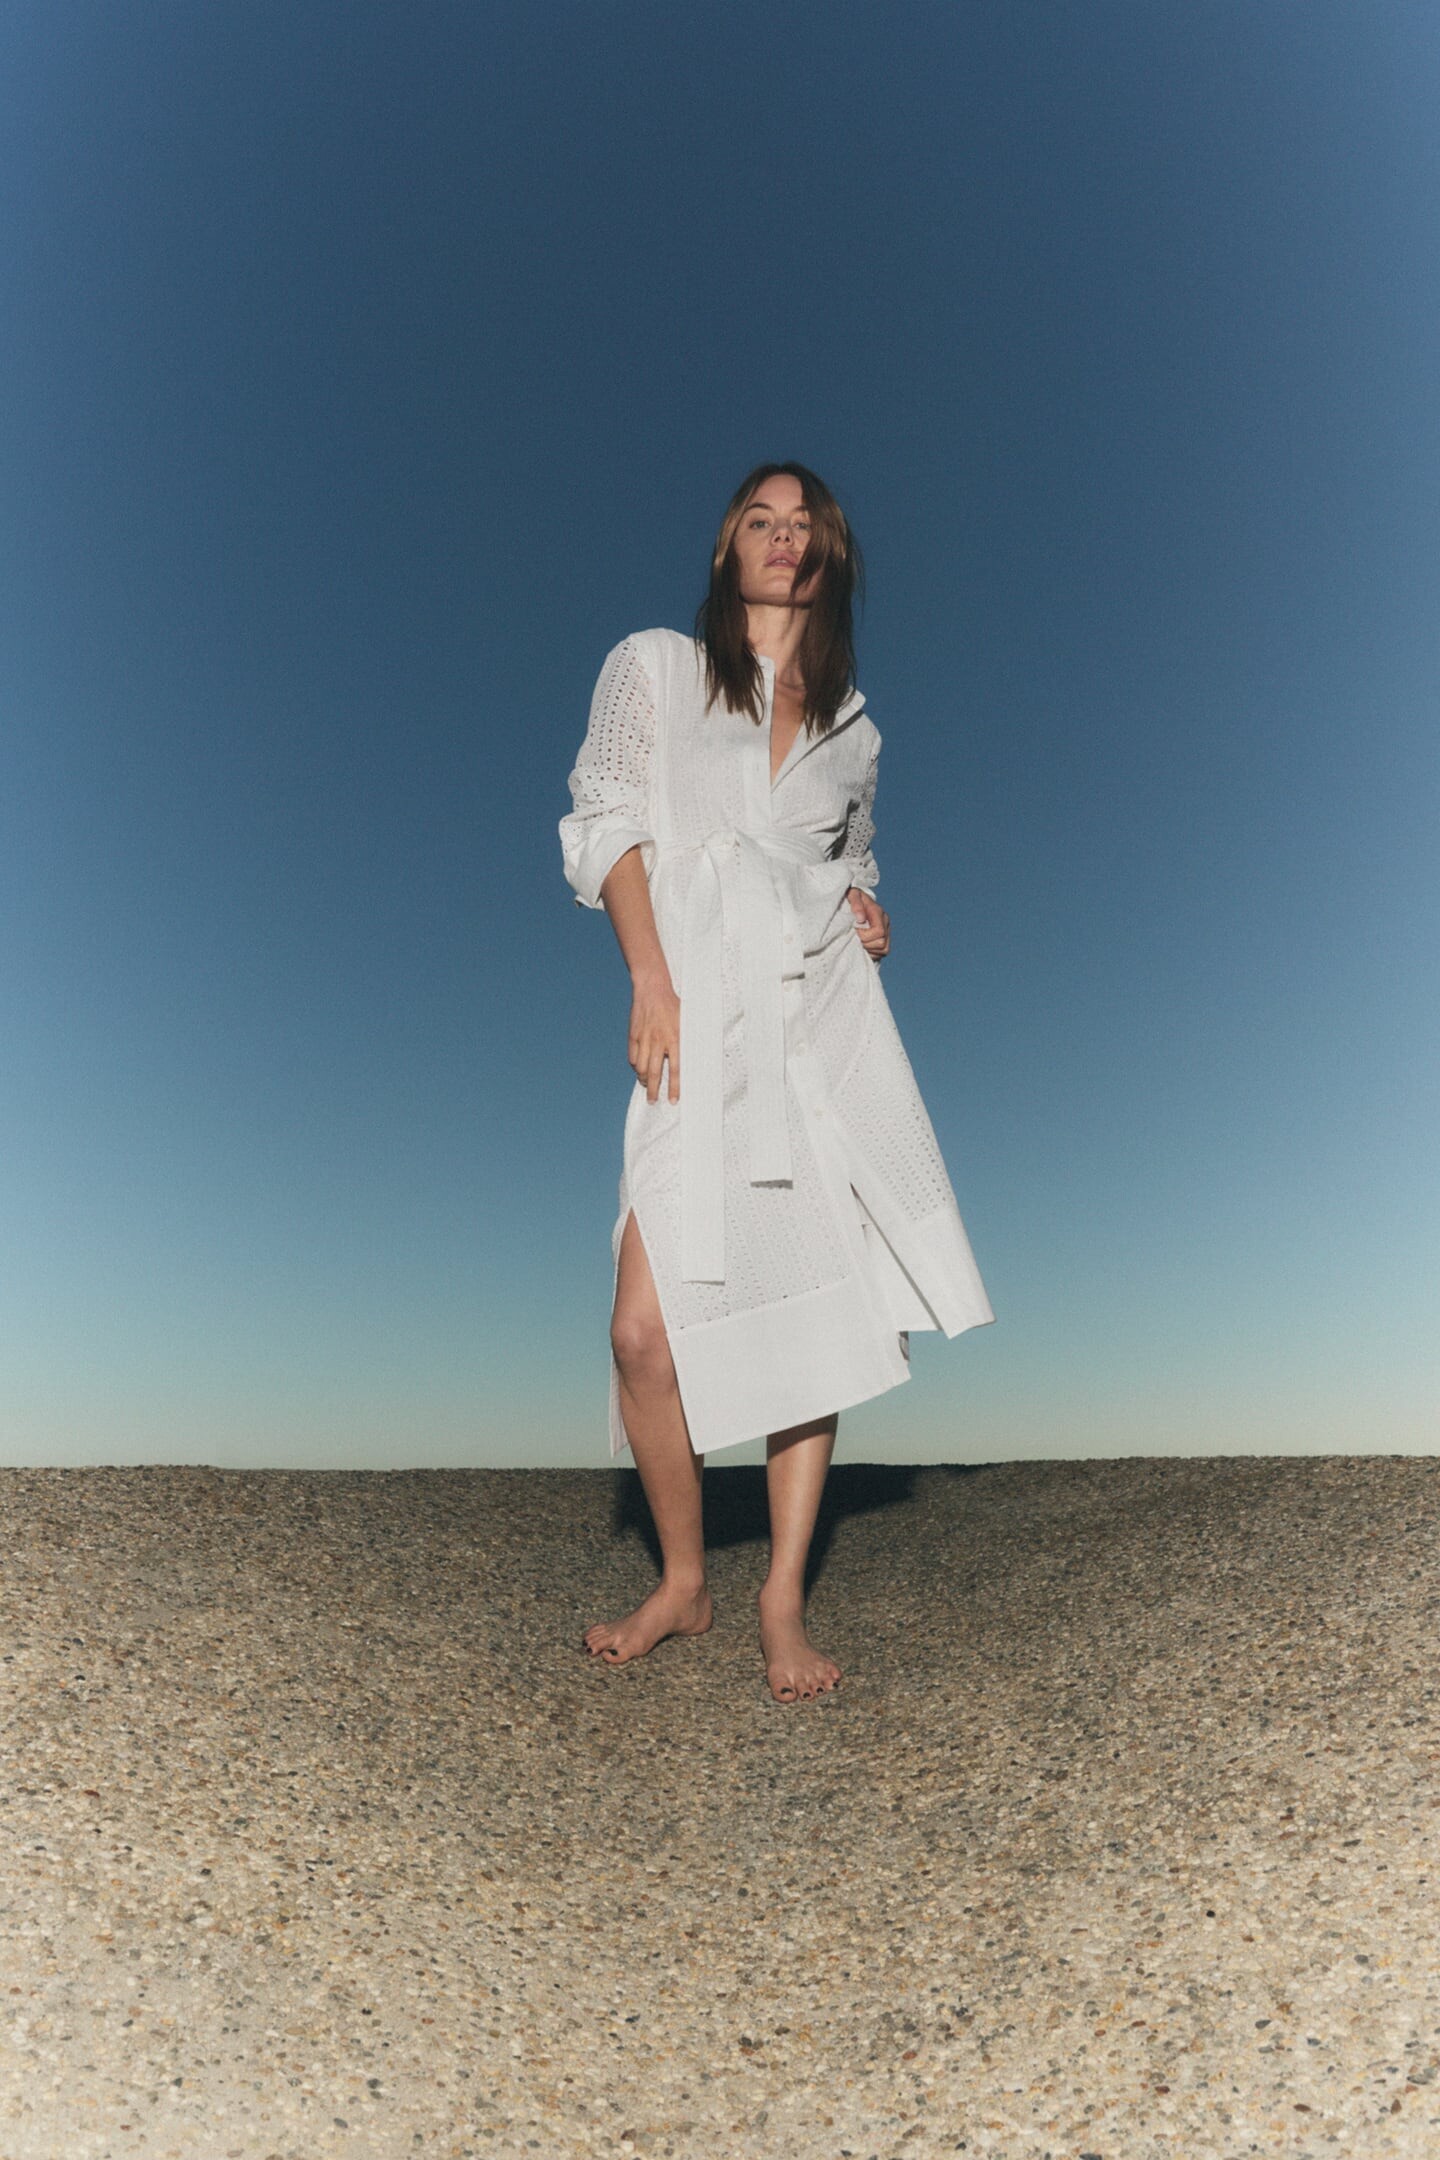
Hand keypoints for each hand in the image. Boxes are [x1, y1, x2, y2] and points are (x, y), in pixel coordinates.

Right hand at [628, 972, 680, 1101]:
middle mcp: (658, 1041)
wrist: (652, 989)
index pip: (674, 1069)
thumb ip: (689, 1040)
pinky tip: (638, 1068)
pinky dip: (635, 1065)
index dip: (674, 1087)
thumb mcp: (687, 1021)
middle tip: (653, 1101)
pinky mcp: (633, 1035)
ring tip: (645, 1085)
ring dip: (642, 1079)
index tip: (673, 1100)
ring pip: (640, 1067)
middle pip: (653, 1072)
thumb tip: (697, 1057)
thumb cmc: (673, 1005)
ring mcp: (644, 1038)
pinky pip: (632, 1056)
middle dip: (653, 1090)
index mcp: (674, 1039)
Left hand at [846, 887, 889, 961]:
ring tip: (858, 942)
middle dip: (866, 943)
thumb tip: (861, 919)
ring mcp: (886, 932)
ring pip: (884, 950)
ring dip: (869, 949)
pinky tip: (862, 946)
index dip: (865, 935)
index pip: (879, 931)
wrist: (853, 900)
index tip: (855, 930)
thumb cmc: (850, 898)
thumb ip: (855, 904)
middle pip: (882, 943)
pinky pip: (881, 954)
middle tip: (855, 937)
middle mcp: (885, 923)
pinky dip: (871, 953)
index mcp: (878, 912)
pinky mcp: (883, 940)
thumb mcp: (851, 895)